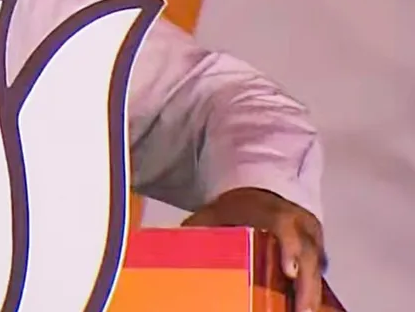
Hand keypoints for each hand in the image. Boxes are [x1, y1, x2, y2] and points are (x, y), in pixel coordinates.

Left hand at [182, 187, 325, 310]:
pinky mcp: (316, 244)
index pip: (284, 225)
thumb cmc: (233, 209)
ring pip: (317, 263)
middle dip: (307, 284)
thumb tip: (175, 247)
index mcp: (268, 209)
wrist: (256, 192)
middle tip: (302, 310)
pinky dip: (313, 288)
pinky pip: (318, 268)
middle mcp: (296, 219)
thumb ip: (197, 230)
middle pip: (308, 251)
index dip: (290, 247)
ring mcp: (310, 232)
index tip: (290, 272)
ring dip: (313, 291)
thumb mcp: (211, 215)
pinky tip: (304, 306)